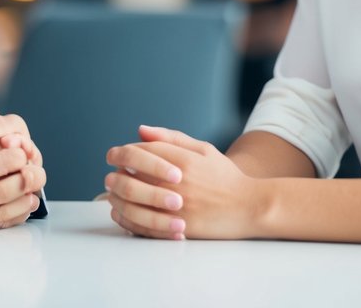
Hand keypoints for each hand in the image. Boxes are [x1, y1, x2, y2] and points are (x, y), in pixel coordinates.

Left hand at [105, 125, 257, 240]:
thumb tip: (141, 130)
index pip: (140, 151)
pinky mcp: (178, 229)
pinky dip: (127, 219)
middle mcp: (177, 183)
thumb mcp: (202, 149)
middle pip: (131, 176)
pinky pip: (143, 225)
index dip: (122, 152)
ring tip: (112, 195)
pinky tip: (123, 213)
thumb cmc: (225, 176)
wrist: (249, 207)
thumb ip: (170, 138)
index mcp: (182, 160)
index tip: (115, 155)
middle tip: (111, 176)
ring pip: (132, 203)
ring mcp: (177, 208)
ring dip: (117, 198)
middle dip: (115, 175)